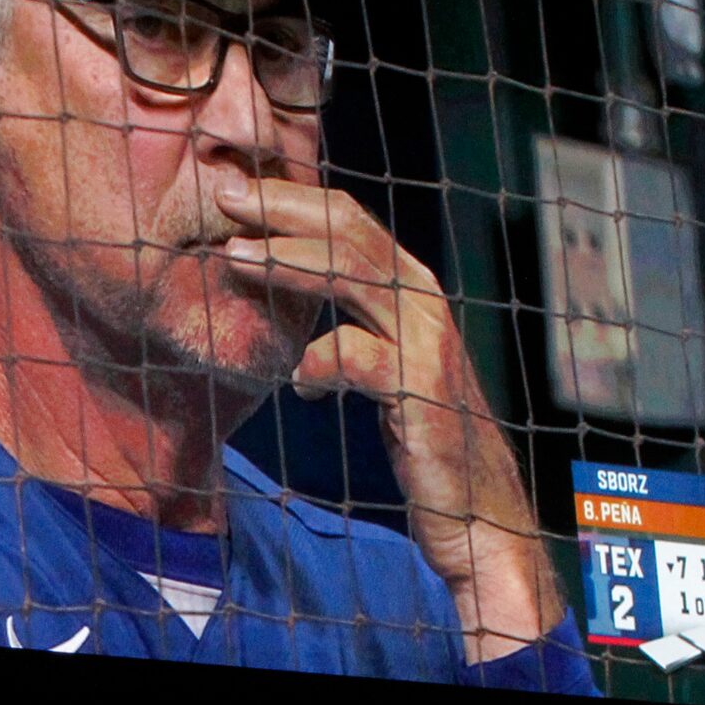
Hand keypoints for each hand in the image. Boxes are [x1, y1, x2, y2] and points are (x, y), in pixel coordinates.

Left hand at [214, 177, 563, 661]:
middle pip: (353, 231)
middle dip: (286, 210)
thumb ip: (352, 329)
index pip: (351, 221)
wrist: (478, 515)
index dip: (292, 200)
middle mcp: (426, 303)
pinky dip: (319, 361)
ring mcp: (428, 344)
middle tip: (227, 196)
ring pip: (356, 276)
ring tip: (235, 256)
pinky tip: (300, 381)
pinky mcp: (423, 391)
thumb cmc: (426, 442)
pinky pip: (360, 356)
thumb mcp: (385, 371)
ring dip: (290, 261)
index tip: (235, 190)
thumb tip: (289, 300)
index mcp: (412, 291)